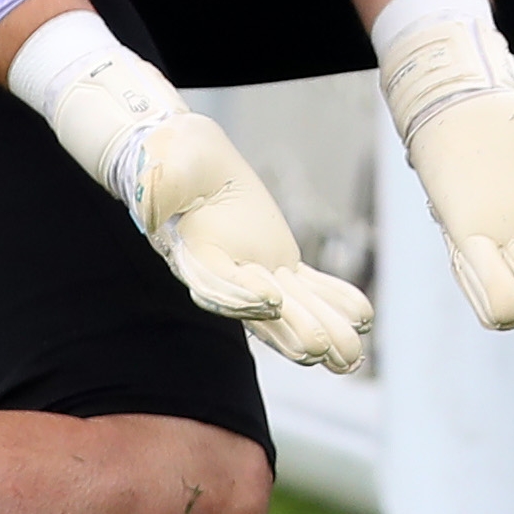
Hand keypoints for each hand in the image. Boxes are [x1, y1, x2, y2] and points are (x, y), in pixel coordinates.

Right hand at [128, 110, 370, 374]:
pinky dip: (334, 301)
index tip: (272, 300)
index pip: (217, 282)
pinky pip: (307, 287)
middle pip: (259, 312)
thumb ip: (159, 183)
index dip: (241, 294)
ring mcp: (254, 273)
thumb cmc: (175, 157)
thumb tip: (149, 201)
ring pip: (290, 309)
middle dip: (290, 330)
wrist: (191, 161)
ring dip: (322, 330)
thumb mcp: (166, 161)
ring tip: (352, 356)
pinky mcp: (276, 262)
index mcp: (193, 254)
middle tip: (319, 349)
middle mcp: (225, 276)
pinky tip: (363, 316)